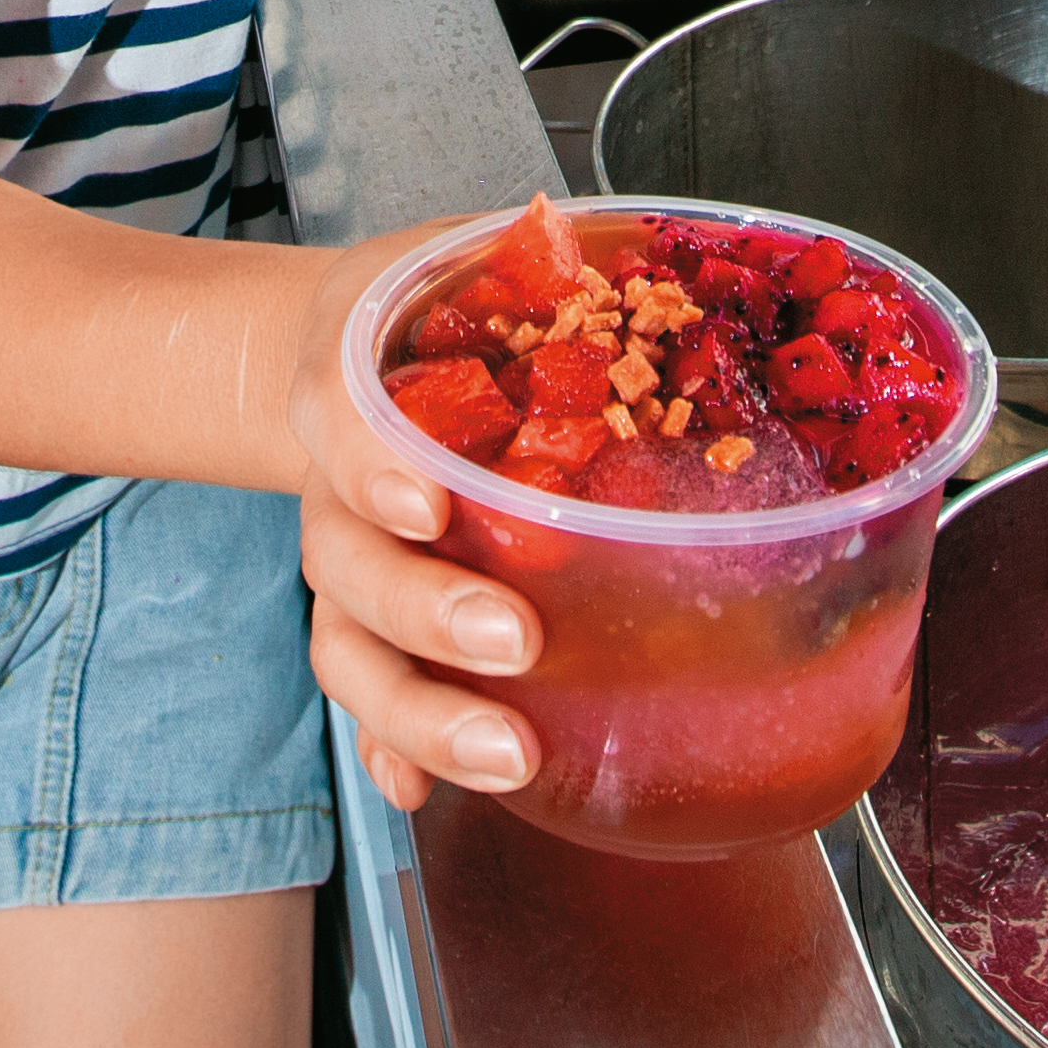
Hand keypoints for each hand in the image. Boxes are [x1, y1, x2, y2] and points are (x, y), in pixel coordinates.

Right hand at [289, 231, 545, 815]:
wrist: (341, 345)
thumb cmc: (431, 305)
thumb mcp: (477, 253)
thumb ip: (563, 261)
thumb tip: (707, 262)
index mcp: (360, 383)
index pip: (345, 420)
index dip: (375, 465)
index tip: (428, 500)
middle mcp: (343, 484)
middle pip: (349, 562)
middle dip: (426, 613)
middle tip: (512, 641)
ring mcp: (351, 562)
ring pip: (350, 648)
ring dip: (419, 712)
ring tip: (504, 755)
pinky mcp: (370, 621)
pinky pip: (362, 699)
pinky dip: (388, 753)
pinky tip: (421, 793)